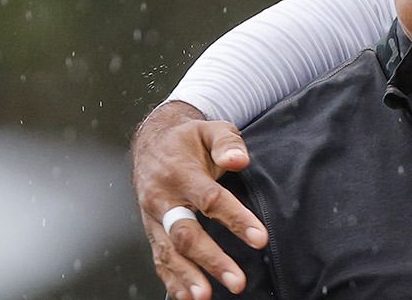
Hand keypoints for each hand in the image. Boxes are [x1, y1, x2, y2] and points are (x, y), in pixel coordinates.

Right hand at [132, 101, 266, 299]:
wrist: (151, 143)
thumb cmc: (189, 140)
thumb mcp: (211, 129)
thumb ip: (228, 142)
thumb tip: (240, 160)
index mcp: (179, 173)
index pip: (210, 200)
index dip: (235, 219)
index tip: (260, 238)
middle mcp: (162, 199)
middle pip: (186, 234)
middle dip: (211, 259)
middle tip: (237, 281)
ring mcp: (153, 218)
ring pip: (169, 252)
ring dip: (188, 277)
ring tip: (206, 296)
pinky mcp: (152, 232)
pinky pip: (160, 259)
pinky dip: (172, 280)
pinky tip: (188, 297)